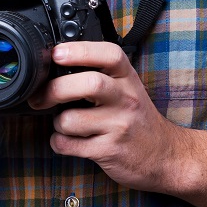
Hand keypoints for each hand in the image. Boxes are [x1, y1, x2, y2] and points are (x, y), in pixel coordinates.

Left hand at [28, 41, 184, 191]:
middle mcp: (126, 99)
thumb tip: (55, 64)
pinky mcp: (109, 151)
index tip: (56, 54)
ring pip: (71, 120)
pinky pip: (69, 145)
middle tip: (41, 95)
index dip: (80, 51)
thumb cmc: (136, 117)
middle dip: (55, 89)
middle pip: (89, 84)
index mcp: (127, 78)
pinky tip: (67, 140)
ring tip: (64, 124)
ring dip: (57, 123)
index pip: (109, 55)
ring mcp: (119, 126)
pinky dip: (59, 143)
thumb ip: (100, 73)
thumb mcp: (127, 87)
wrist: (165, 155)